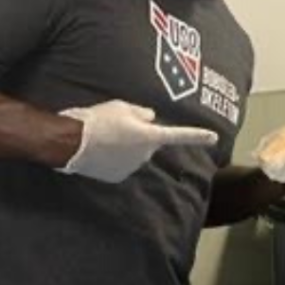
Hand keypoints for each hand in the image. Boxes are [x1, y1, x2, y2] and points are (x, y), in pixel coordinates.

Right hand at [58, 100, 216, 183]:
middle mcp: (146, 155)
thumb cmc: (98, 120)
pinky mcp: (117, 177)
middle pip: (149, 143)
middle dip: (139, 136)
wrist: (70, 142)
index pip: (179, 135)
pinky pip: (120, 165)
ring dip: (125, 147)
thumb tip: (150, 118)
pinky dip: (113, 158)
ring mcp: (132, 168)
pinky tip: (98, 150)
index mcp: (151, 136)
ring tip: (104, 137)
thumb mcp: (122, 107)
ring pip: (134, 155)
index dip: (197, 136)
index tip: (214, 138)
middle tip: (116, 126)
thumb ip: (141, 113)